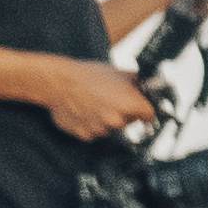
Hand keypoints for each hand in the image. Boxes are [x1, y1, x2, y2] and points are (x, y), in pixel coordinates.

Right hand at [35, 56, 162, 142]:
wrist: (59, 82)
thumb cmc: (87, 75)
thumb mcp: (120, 72)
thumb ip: (138, 83)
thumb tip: (147, 87)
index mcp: (132, 105)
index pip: (149, 115)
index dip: (144, 109)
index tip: (139, 107)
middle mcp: (119, 121)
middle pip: (129, 121)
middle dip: (123, 112)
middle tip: (110, 99)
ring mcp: (101, 129)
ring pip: (110, 127)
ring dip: (105, 119)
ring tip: (93, 103)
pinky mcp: (85, 134)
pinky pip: (93, 131)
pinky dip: (90, 123)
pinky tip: (83, 110)